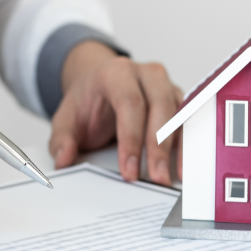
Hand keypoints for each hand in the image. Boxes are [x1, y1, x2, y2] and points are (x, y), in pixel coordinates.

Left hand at [48, 41, 182, 184]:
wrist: (99, 83)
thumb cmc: (88, 100)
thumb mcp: (66, 117)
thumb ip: (61, 139)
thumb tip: (64, 159)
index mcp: (116, 73)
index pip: (130, 103)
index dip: (132, 138)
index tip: (129, 170)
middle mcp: (146, 74)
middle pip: (160, 106)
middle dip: (159, 146)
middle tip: (157, 177)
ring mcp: (165, 85)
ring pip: (179, 113)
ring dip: (178, 147)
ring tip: (173, 176)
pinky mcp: (178, 99)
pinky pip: (188, 120)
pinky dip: (188, 144)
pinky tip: (184, 166)